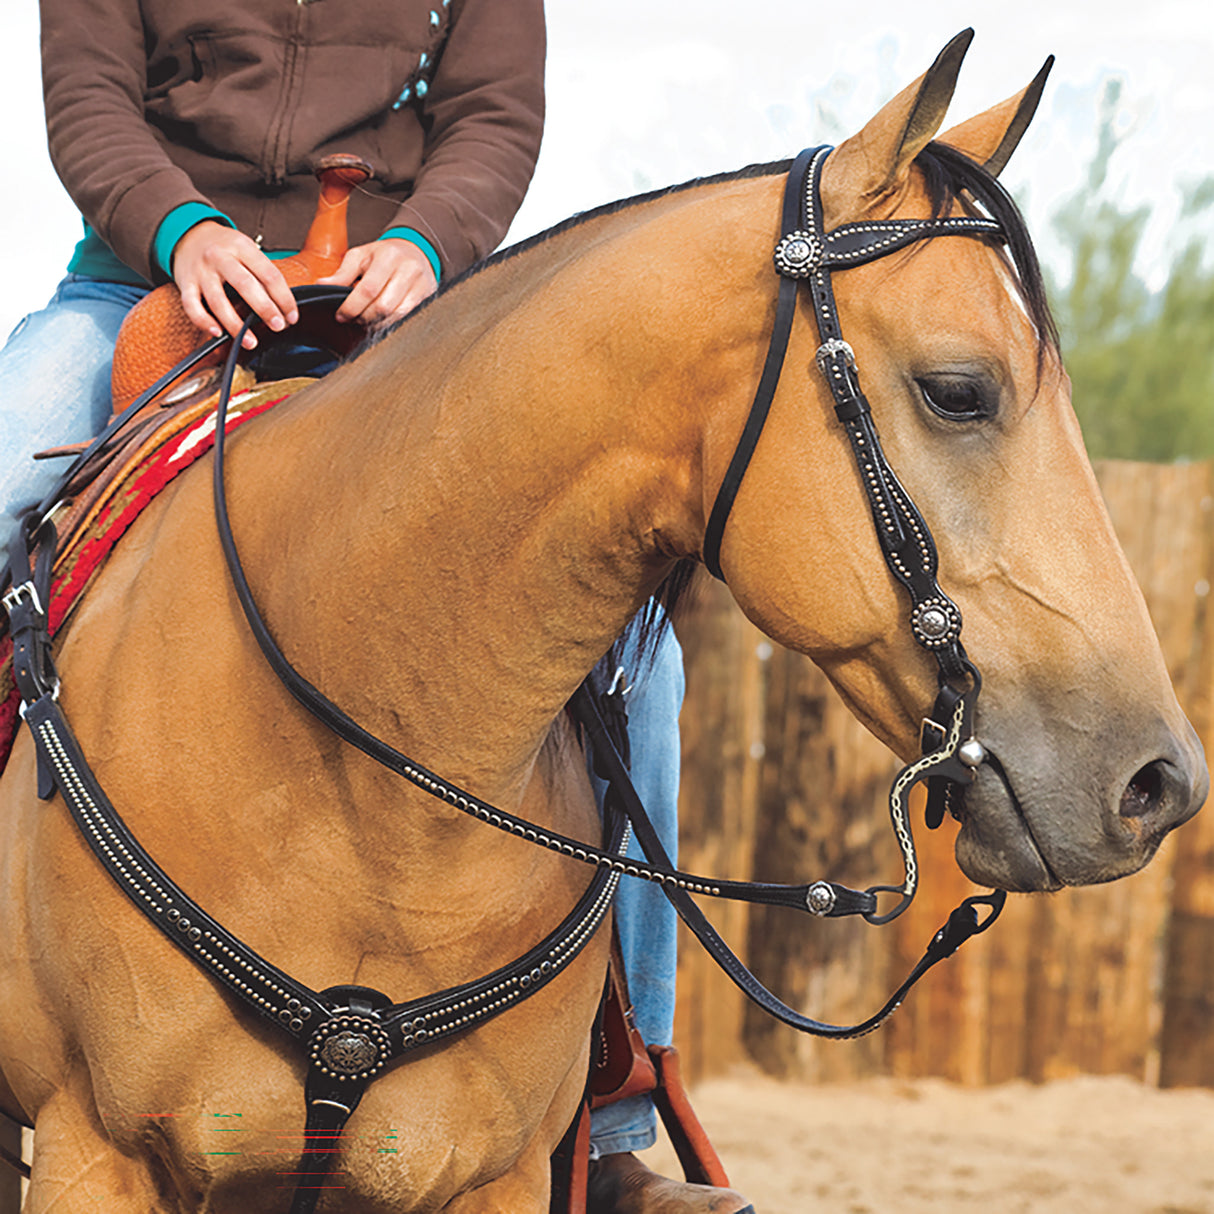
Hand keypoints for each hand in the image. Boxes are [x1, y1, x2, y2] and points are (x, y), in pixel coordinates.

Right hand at [172, 221, 299, 348]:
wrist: (189, 234)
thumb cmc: (225, 248)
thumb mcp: (247, 249)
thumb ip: (263, 273)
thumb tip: (284, 306)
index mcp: (242, 248)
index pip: (269, 274)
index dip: (284, 298)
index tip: (292, 316)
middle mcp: (220, 257)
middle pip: (245, 285)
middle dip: (265, 309)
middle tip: (278, 326)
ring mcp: (201, 271)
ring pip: (218, 301)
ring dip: (236, 325)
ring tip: (251, 341)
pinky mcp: (185, 283)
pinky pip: (192, 306)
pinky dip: (204, 322)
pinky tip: (218, 333)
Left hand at [318, 239, 438, 327]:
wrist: (415, 252)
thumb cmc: (384, 255)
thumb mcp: (360, 256)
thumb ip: (342, 272)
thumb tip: (322, 285)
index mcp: (388, 256)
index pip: (368, 289)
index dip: (352, 307)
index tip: (341, 315)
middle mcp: (408, 269)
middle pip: (382, 306)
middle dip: (363, 317)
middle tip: (352, 319)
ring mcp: (421, 283)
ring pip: (395, 315)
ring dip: (375, 323)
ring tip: (364, 320)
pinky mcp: (427, 296)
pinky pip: (406, 318)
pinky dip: (389, 323)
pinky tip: (379, 321)